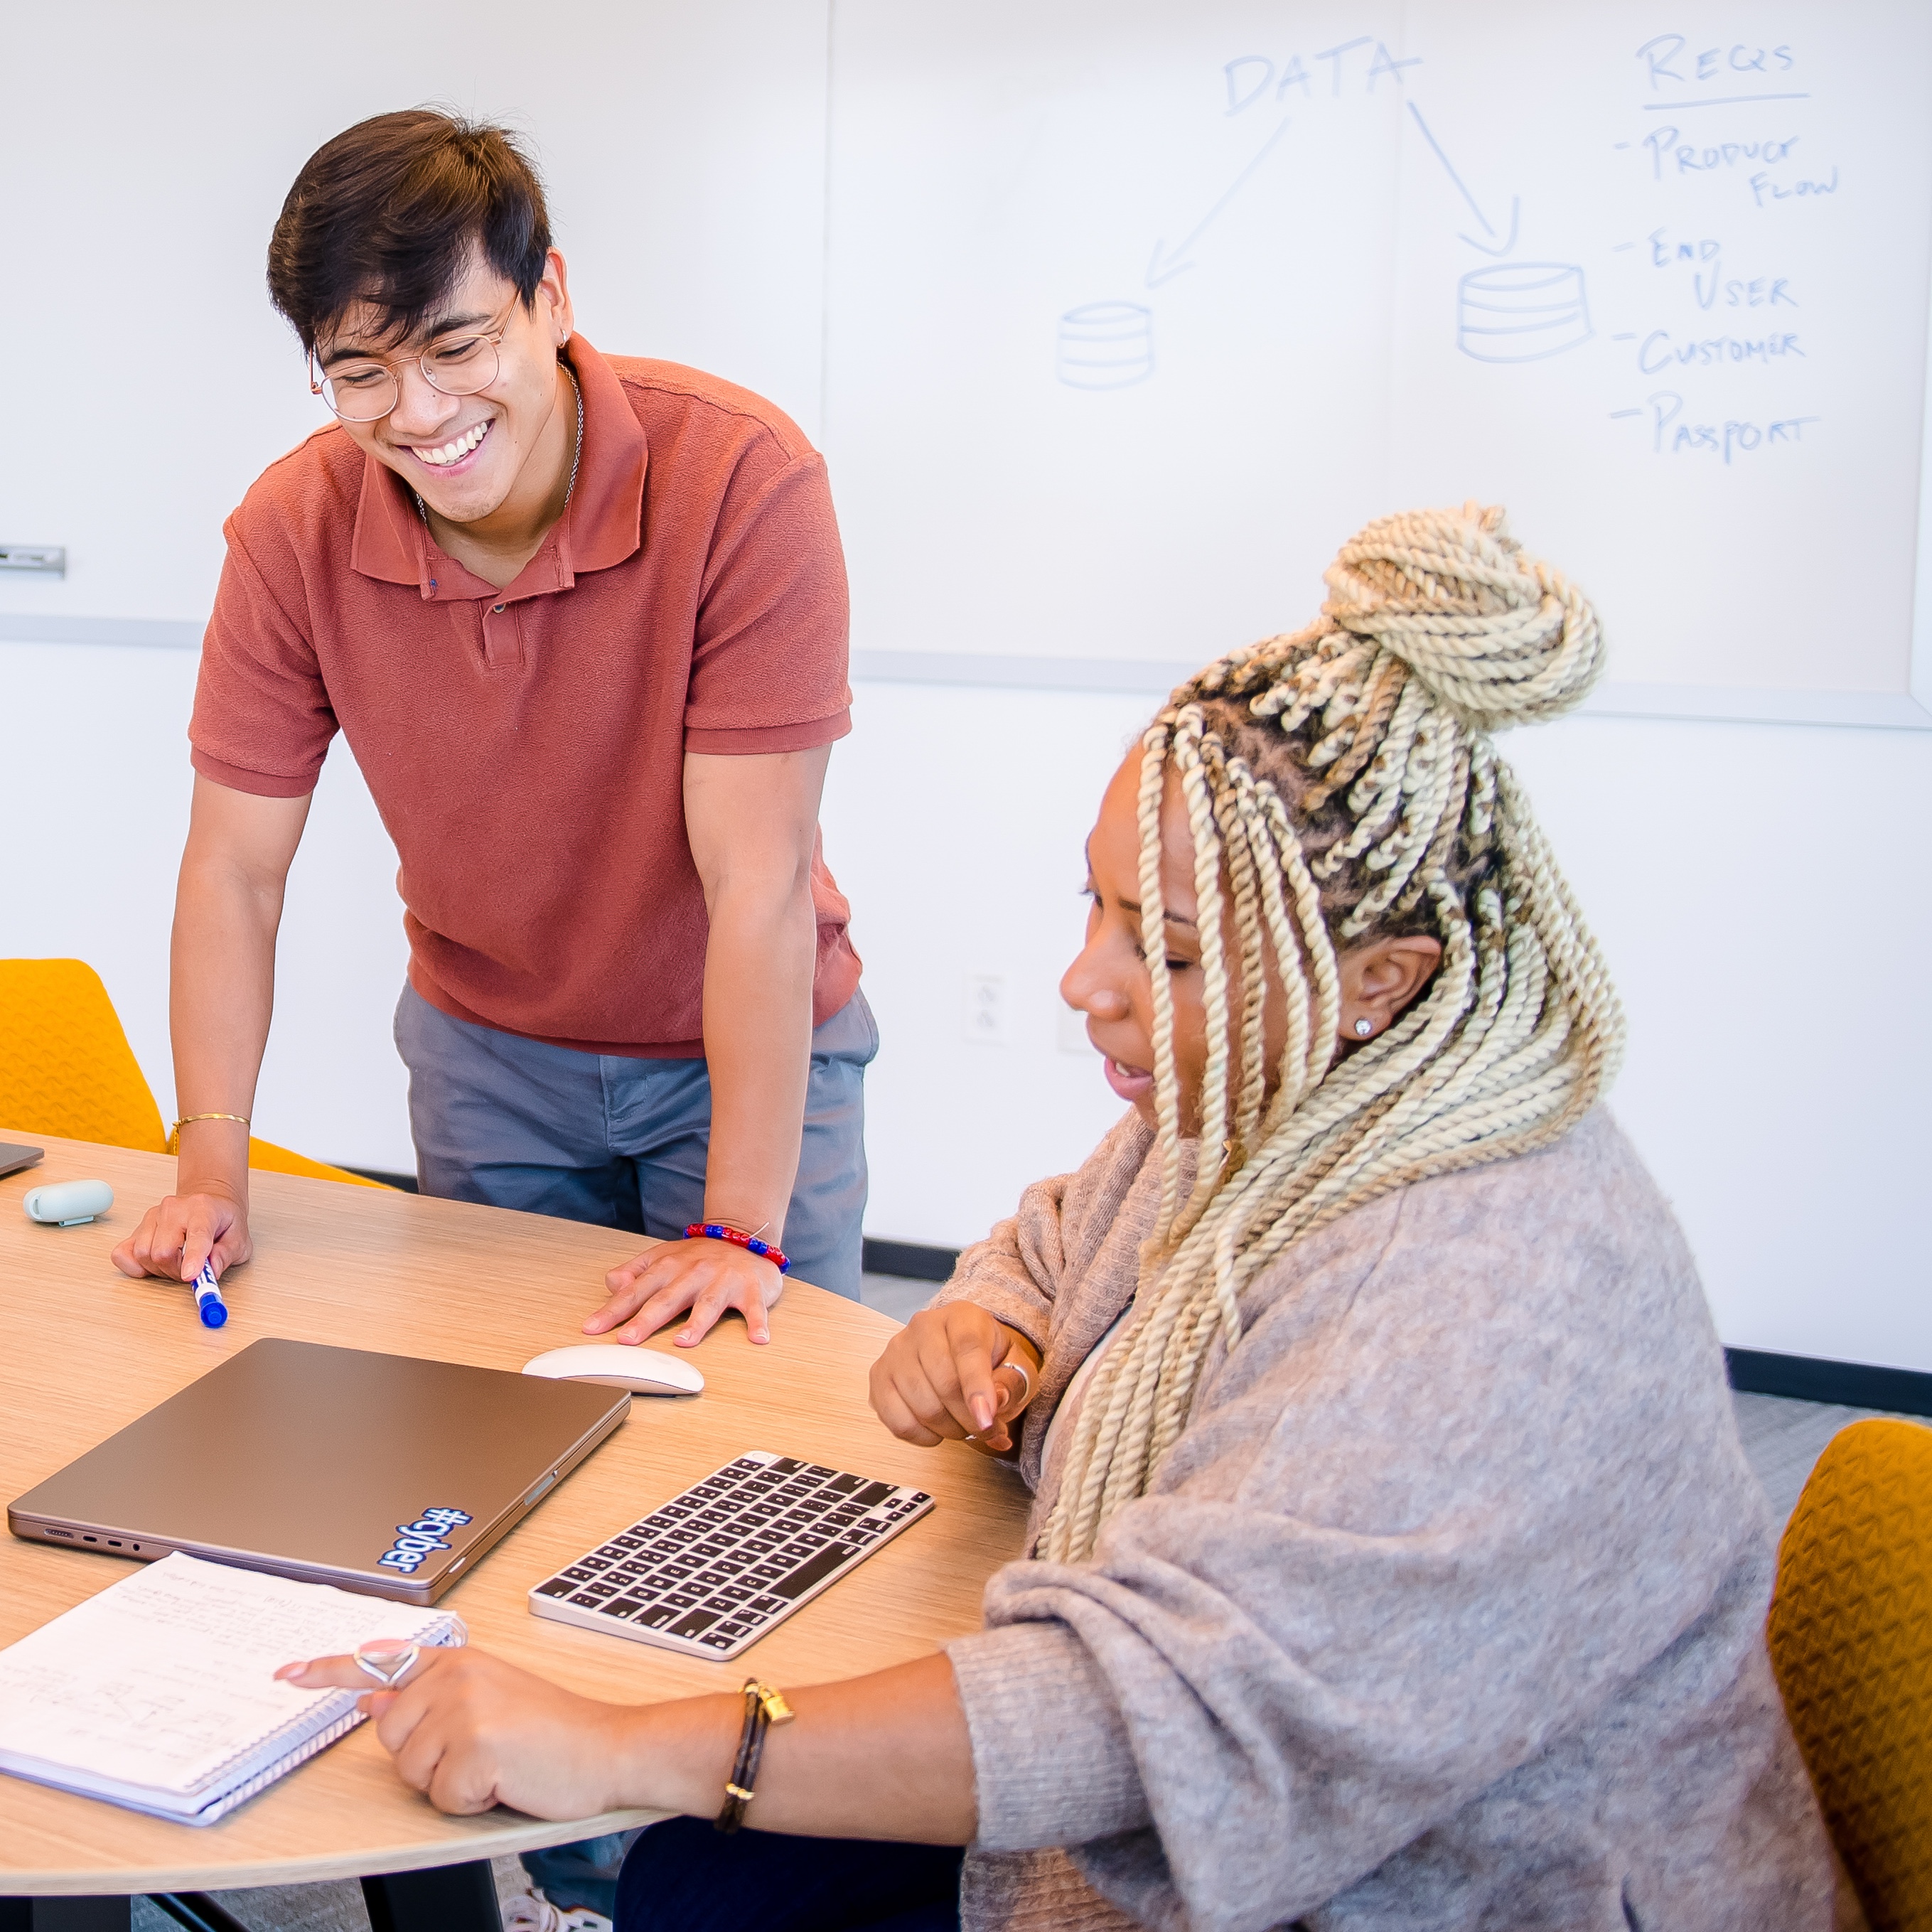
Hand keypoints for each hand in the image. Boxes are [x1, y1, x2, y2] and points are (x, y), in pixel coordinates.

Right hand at [111, 1188, 249, 1284]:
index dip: (192, 1259)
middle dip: (177, 1272)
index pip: (195, 1236)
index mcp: (203, 1209)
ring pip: (143, 1255)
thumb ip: (226, 1256)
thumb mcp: (239, 1239)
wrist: (209, 1201)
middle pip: (163, 1252)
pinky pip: (123, 1254)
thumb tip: (210, 1272)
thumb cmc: (223, 1221)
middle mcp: (174, 1209)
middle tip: (191, 1272)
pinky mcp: (136, 1228)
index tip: (190, 1276)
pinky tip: (155, 1263)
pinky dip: (136, 1266)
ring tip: (177, 1264)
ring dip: (160, 1270)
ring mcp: (152, 1217)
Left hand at [274, 1646, 628, 1818]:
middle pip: (390, 1736)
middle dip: (426, 1759)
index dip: (328, 1671)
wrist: (610, 1748)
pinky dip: (469, 1803)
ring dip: (449, 1783)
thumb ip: (432, 1695)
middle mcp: (458, 1676)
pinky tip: (503, 1781)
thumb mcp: (492, 1698)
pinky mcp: (476, 1748)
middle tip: (478, 1752)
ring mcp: (466, 1709)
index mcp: (459, 1661)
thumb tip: (372, 1697)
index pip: (380, 1661)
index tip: (289, 1673)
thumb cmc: (555, 1730)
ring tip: (495, 1765)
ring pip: (411, 1772)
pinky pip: (440, 1797)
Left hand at [585, 1237, 782, 1347]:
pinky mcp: (751, 1288)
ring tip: (683, 1342)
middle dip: (646, 1319)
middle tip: (627, 1339)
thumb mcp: (663, 1257)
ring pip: (708, 1303)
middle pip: (668, 1298)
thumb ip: (635, 1272)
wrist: (745, 1234)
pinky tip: (758, 1339)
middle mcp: (694, 1272)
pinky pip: (755, 1307)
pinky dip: (758, 1323)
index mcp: (669, 1266)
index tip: (592, 1328)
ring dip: (697, 1323)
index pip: (636, 1291)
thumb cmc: (700, 1256)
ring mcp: (723, 1280)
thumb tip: (611, 1285)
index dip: (614, 1310)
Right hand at [870, 1304, 1038, 1454]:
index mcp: (962, 1316)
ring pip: (922, 1406)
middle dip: (969, 1419)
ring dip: (948, 1430)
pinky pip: (897, 1421)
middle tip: (983, 1429)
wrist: (961, 1351)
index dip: (978, 1389)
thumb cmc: (989, 1359)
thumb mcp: (1015, 1366)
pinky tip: (936, 1428)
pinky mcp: (879, 1376)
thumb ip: (1010, 1385)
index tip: (986, 1421)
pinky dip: (922, 1436)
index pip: (968, 1350)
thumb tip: (994, 1403)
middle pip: (944, 1383)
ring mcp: (896, 1350)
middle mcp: (923, 1326)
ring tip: (961, 1424)